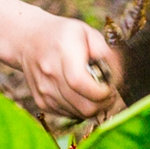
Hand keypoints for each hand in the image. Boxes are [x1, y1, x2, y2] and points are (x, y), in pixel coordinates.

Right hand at [0, 0, 120, 119]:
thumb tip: (121, 76)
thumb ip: (106, 53)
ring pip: (79, 114)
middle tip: (110, 92)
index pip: (80, 82)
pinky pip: (70, 115)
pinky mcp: (42, 103)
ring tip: (96, 90)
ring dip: (94, 107)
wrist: (28, 40)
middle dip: (104, 103)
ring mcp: (44, 91)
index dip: (102, 92)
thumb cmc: (64, 35)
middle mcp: (50, 74)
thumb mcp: (87, 33)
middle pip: (84, 106)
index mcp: (63, 51)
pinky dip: (81, 109)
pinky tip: (81, 94)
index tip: (112, 87)